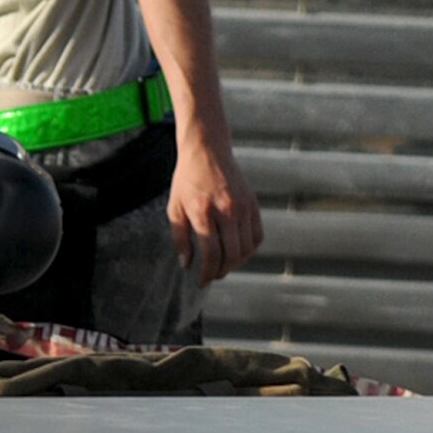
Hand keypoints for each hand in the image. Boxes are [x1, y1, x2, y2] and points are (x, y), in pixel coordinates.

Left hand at [167, 133, 263, 285]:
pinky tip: (238, 252)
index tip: (202, 282)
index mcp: (202, 211)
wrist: (208, 151)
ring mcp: (242, 206)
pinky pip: (257, 235)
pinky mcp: (253, 203)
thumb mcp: (174, 207)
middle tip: (213, 275)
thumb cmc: (187, 180)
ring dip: (236, 263)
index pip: (211, 253)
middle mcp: (226, 209)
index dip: (207, 273)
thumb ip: (180, 237)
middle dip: (222, 271)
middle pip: (232, 254)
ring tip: (224, 265)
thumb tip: (187, 265)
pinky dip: (250, 249)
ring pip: (247, 248)